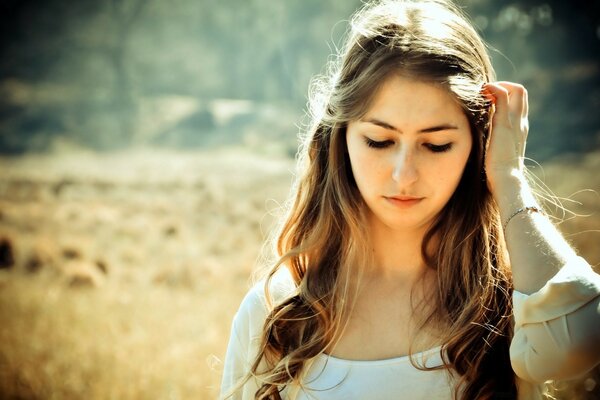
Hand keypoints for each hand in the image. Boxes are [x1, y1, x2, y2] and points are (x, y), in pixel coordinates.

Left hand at [482, 82, 528, 196]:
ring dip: (498, 85)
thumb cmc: (498, 172)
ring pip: (516, 90)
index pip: (519, 104)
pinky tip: (481, 93)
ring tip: (483, 92)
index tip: (488, 100)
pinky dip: (493, 88)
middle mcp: (520, 123)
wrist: (506, 179)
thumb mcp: (495, 153)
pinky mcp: (504, 123)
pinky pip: (502, 95)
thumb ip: (492, 144)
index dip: (505, 95)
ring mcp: (515, 121)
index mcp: (519, 130)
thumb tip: (478, 143)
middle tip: (485, 93)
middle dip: (503, 86)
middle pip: (521, 93)